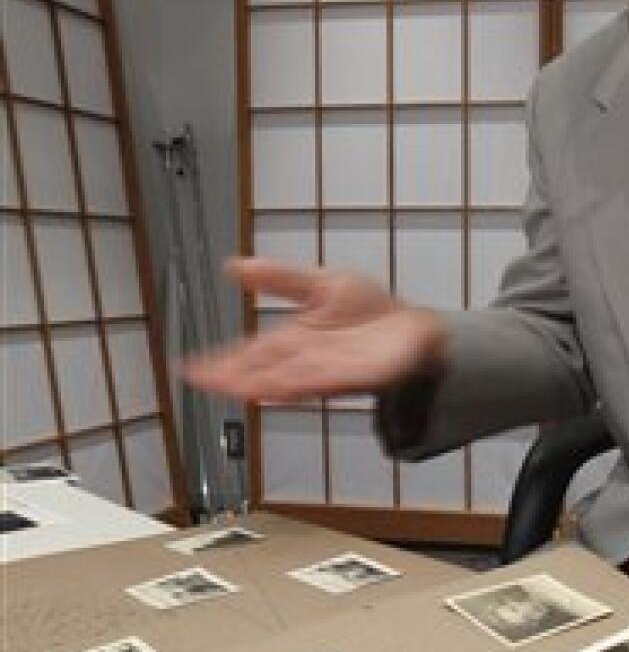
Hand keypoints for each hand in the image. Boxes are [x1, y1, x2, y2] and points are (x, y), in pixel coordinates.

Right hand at [180, 258, 448, 402]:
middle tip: (202, 380)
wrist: (414, 328)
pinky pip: (326, 379)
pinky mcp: (358, 376)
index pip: (249, 351)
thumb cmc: (370, 311)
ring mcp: (330, 371)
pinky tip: (279, 386)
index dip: (221, 360)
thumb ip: (279, 278)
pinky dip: (302, 382)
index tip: (191, 368)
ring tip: (233, 386)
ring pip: (289, 379)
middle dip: (233, 375)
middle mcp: (306, 359)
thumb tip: (234, 265)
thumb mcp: (318, 282)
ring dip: (261, 383)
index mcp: (293, 339)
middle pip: (263, 369)